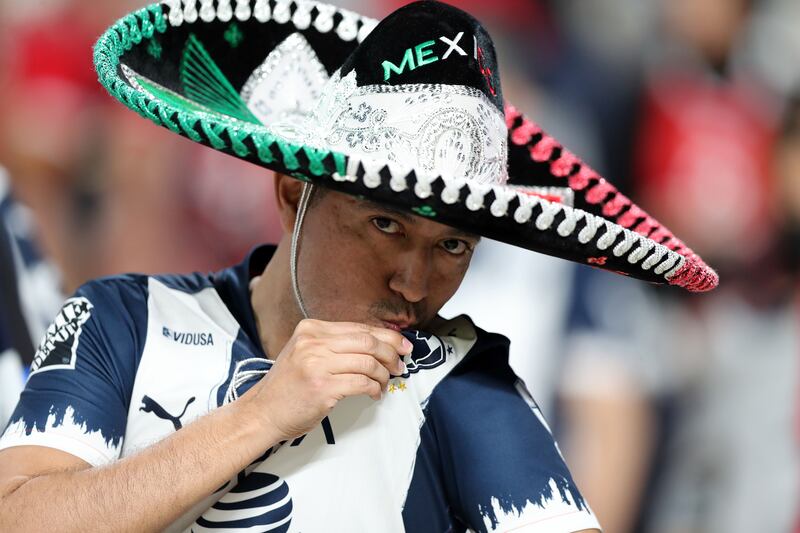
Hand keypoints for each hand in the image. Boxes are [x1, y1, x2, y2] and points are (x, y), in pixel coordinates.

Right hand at [240, 319, 412, 441]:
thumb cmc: (289, 386)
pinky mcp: (322, 388)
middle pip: (368, 341)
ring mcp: (316, 364)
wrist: (262, 412)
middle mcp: (313, 342)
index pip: (359, 328)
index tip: (402, 346)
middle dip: (391, 354)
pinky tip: (374, 394)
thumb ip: (336, 345)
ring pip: (368, 362)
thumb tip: (380, 344)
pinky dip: (375, 389)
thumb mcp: (307, 353)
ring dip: (383, 375)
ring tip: (384, 383)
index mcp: (311, 329)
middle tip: (399, 366)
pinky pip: (362, 383)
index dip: (387, 336)